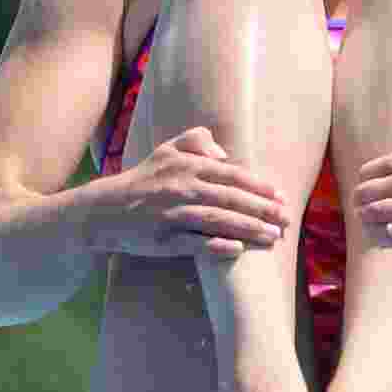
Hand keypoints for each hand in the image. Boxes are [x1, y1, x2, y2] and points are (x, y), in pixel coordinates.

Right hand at [87, 127, 289, 259]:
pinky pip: (194, 243)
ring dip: (249, 229)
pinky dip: (216, 246)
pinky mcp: (162, 239)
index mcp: (186, 166)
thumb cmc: (142, 180)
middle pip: (231, 199)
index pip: (231, 175)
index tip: (280, 196)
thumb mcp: (166, 151)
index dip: (259, 186)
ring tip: (272, 237)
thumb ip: (196, 141)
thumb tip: (225, 152)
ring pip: (218, 221)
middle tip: (287, 220)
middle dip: (263, 210)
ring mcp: (172, 214)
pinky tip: (237, 250)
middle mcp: (181, 188)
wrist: (104, 210)